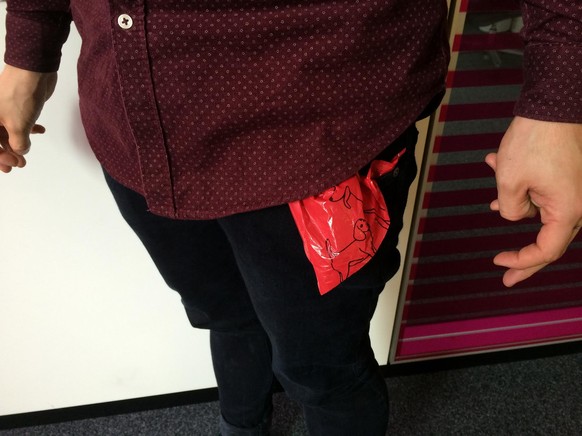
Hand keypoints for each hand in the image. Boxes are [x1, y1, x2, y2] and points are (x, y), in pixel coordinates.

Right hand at [0, 65, 56, 172]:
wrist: (33, 70)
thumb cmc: (19, 96)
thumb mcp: (17, 126)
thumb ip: (18, 144)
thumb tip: (21, 151)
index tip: (12, 165)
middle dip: (8, 153)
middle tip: (21, 163)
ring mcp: (2, 109)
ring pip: (7, 131)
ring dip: (18, 143)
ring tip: (28, 152)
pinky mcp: (16, 105)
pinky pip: (18, 121)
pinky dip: (27, 128)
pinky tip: (39, 131)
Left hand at [486, 116, 581, 286]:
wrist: (554, 102)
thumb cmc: (534, 140)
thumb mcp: (509, 181)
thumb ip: (510, 208)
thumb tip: (514, 215)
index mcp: (568, 210)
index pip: (546, 250)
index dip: (521, 262)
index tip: (498, 262)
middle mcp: (579, 204)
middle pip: (550, 240)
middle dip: (524, 256)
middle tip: (506, 276)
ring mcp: (576, 190)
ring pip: (544, 212)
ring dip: (517, 207)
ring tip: (493, 200)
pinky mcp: (571, 176)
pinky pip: (546, 193)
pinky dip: (524, 189)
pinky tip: (499, 170)